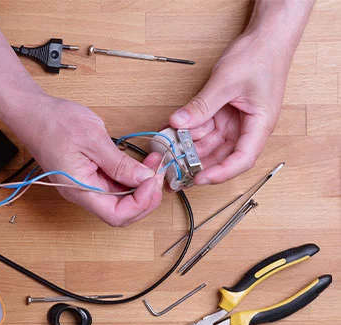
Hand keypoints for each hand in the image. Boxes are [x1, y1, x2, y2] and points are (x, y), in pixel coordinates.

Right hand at [15, 95, 163, 226]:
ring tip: (153, 164)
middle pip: (121, 212)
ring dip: (141, 186)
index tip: (152, 180)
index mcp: (80, 189)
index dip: (141, 203)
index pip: (117, 215)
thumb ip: (119, 163)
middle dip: (146, 196)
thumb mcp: (93, 138)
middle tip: (158, 172)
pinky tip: (141, 164)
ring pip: (120, 200)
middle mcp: (82, 193)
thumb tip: (144, 178)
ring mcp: (85, 186)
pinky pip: (114, 186)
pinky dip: (131, 178)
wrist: (33, 113)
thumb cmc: (54, 123)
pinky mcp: (89, 176)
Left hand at [169, 30, 294, 184]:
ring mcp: (234, 122)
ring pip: (209, 143)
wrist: (266, 37)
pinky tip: (171, 133)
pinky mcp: (223, 114)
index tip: (199, 178)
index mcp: (259, 125)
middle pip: (221, 155)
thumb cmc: (259, 57)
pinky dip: (189, 131)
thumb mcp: (226, 82)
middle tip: (173, 171)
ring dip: (189, 148)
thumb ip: (202, 105)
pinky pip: (204, 128)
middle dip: (197, 164)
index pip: (242, 159)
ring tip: (167, 151)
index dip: (221, 173)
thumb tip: (178, 123)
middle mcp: (247, 128)